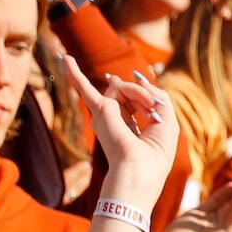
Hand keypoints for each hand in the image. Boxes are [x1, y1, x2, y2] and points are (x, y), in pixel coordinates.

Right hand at [68, 66, 178, 214]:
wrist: (137, 172)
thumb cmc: (154, 157)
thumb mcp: (167, 124)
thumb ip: (158, 98)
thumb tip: (138, 78)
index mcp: (133, 128)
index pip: (141, 101)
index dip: (150, 98)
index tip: (154, 105)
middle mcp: (116, 121)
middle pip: (131, 92)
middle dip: (145, 94)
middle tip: (152, 109)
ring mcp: (106, 116)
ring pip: (121, 88)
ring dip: (137, 91)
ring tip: (146, 107)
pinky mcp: (100, 112)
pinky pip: (85, 88)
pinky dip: (75, 74)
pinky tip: (65, 58)